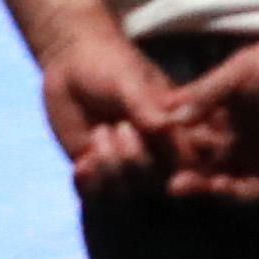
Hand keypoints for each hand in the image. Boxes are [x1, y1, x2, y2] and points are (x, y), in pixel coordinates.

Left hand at [34, 21, 191, 196]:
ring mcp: (122, 163)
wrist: (72, 65)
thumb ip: (144, 105)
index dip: (178, 166)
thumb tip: (165, 127)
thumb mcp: (129, 80)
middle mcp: (153, 151)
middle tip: (117, 127)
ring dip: (107, 167)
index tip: (161, 157)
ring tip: (99, 131)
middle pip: (152, 181)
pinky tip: (80, 165)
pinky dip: (86, 183)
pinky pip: (93, 193)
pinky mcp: (93, 169)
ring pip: (123, 191)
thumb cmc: (111, 65)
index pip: (186, 160)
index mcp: (174, 130)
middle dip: (133, 160)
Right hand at [155, 26, 258, 200]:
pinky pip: (254, 189)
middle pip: (199, 162)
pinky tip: (220, 187)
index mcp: (222, 115)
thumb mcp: (241, 71)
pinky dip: (236, 191)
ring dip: (201, 184)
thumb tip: (167, 113)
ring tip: (179, 184)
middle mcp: (235, 139)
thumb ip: (206, 92)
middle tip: (156, 172)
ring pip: (221, 179)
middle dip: (178, 169)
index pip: (185, 136)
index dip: (164, 144)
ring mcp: (258, 156)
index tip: (139, 147)